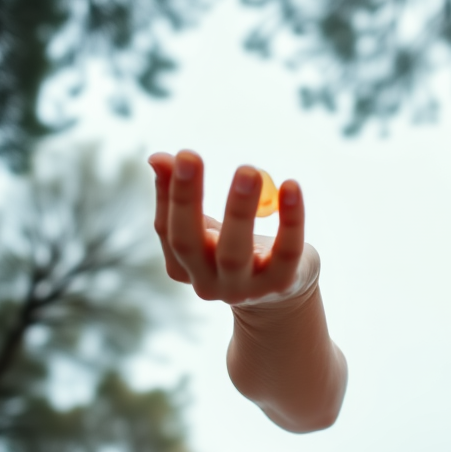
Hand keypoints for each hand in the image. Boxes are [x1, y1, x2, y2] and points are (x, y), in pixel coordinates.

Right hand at [149, 149, 314, 304]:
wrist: (281, 296)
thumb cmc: (236, 250)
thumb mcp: (207, 226)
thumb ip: (181, 195)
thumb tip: (158, 158)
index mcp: (184, 267)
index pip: (167, 230)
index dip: (169, 193)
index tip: (181, 155)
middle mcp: (208, 283)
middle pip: (190, 243)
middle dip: (187, 199)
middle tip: (190, 155)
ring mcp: (245, 288)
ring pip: (235, 252)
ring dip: (239, 208)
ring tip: (248, 170)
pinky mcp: (281, 284)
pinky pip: (286, 251)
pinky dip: (291, 219)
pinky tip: (292, 185)